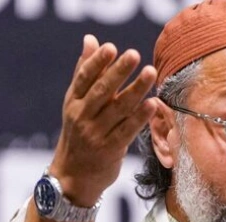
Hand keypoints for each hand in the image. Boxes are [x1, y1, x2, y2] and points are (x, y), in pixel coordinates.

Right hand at [48, 35, 158, 205]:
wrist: (72, 177)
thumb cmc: (78, 134)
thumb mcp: (75, 103)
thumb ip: (85, 71)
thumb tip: (91, 39)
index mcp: (73, 102)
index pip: (84, 78)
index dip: (97, 62)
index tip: (111, 47)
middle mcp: (82, 116)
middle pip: (102, 91)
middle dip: (118, 72)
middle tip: (134, 54)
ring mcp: (96, 134)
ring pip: (118, 109)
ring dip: (136, 90)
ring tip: (151, 73)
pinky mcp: (110, 150)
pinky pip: (127, 131)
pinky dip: (140, 117)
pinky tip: (152, 104)